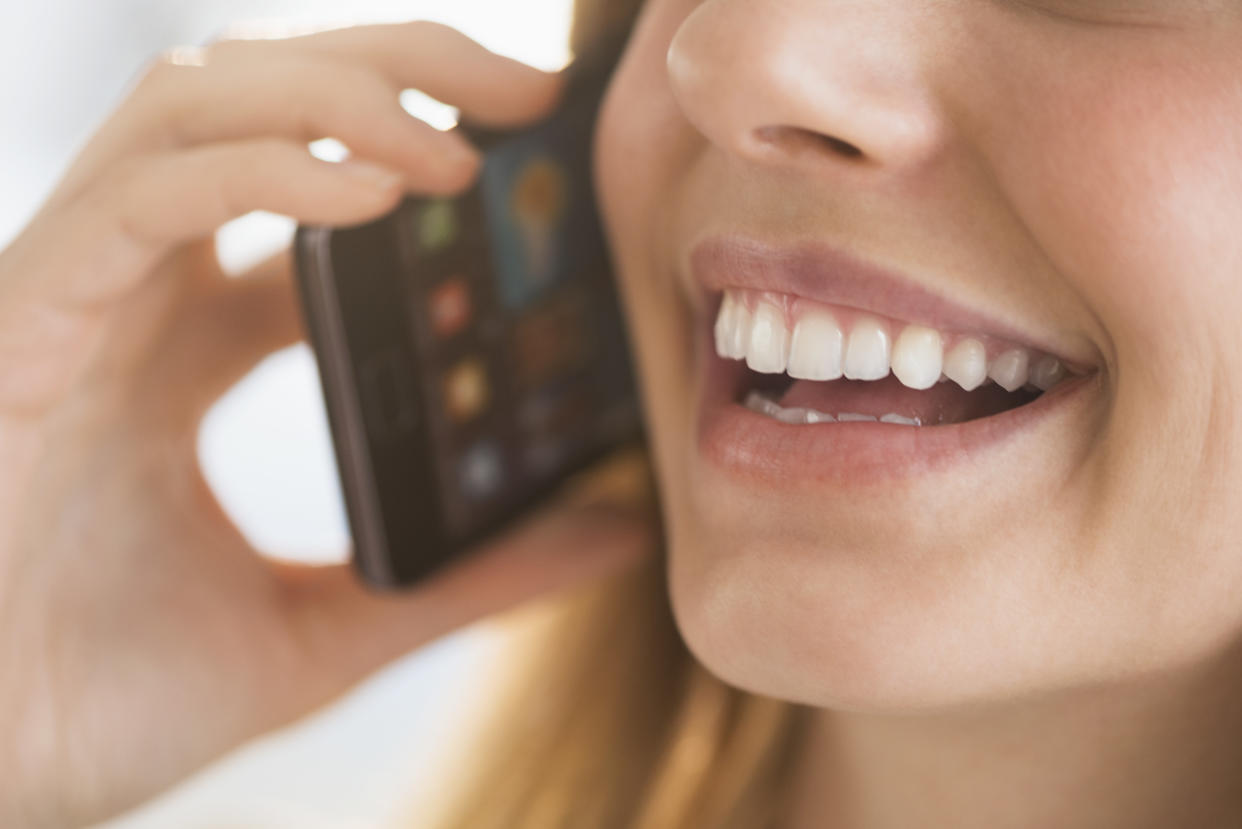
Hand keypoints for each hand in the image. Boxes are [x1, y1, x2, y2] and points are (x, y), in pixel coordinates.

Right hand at [0, 22, 653, 827]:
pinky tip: (375, 193)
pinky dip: (261, 173)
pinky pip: (140, 199)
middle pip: (255, 103)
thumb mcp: (331, 628)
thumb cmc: (99, 704)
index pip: (302, 192)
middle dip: (393, 67)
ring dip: (339, 95)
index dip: (413, 147)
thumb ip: (469, 573)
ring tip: (464, 146)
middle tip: (528, 87)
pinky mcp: (18, 325)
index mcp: (185, 346)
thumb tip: (617, 524)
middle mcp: (128, 296)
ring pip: (192, 107)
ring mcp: (69, 296)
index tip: (534, 152)